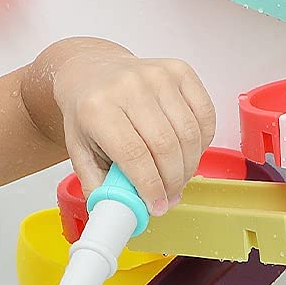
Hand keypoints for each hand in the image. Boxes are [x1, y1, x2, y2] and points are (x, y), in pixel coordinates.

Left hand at [53, 48, 217, 214]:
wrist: (92, 73)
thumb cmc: (88, 114)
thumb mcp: (80, 153)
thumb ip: (100, 186)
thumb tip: (125, 214)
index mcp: (98, 108)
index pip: (134, 155)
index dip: (151, 187)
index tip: (157, 206)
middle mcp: (128, 86)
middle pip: (165, 146)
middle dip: (173, 181)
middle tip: (169, 197)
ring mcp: (157, 75)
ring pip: (189, 133)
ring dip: (189, 166)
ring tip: (178, 178)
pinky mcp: (180, 70)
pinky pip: (205, 115)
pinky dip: (203, 142)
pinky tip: (188, 152)